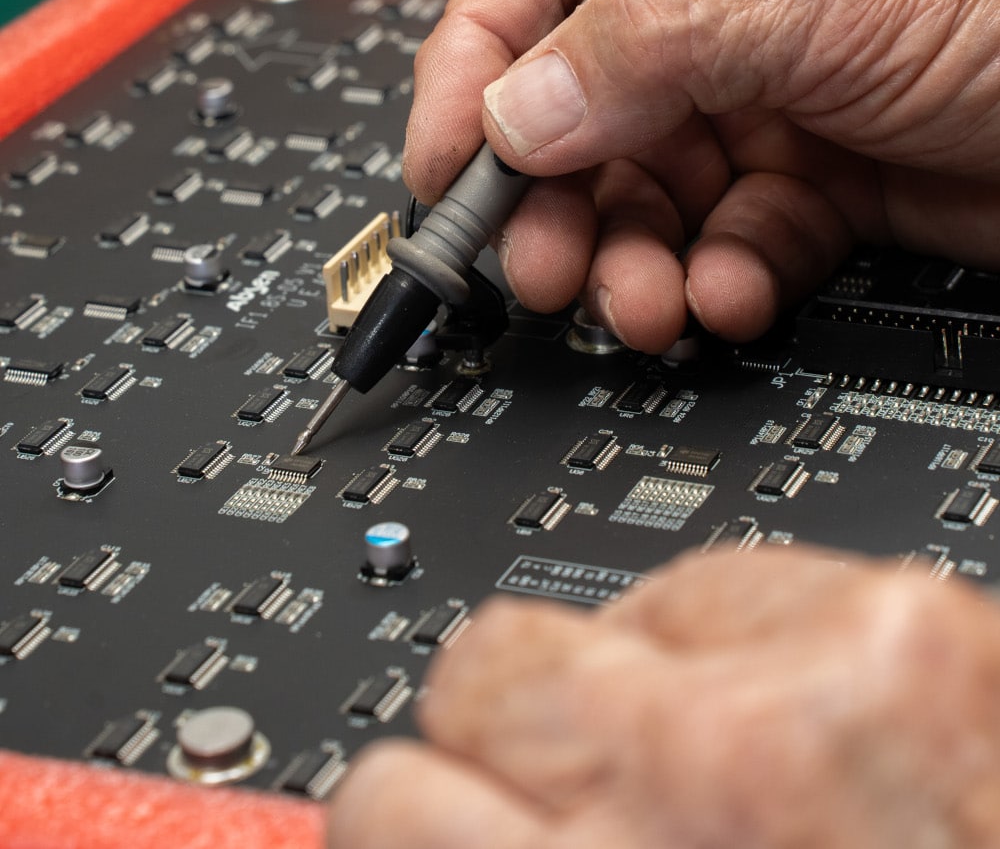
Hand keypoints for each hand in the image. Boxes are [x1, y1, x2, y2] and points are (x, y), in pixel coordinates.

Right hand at [327, 546, 999, 847]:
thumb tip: (435, 839)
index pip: (386, 807)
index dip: (422, 814)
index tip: (449, 819)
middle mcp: (682, 790)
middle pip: (475, 673)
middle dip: (506, 733)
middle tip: (580, 784)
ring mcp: (794, 696)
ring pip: (597, 605)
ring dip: (616, 680)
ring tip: (701, 752)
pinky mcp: (890, 622)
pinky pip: (712, 584)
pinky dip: (728, 645)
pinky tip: (802, 724)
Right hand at [402, 0, 999, 351]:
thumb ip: (655, 47)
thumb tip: (519, 109)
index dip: (477, 65)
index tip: (446, 162)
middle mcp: (722, 1)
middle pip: (577, 102)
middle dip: (550, 194)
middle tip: (536, 266)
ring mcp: (765, 97)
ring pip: (643, 191)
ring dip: (629, 257)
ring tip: (643, 301)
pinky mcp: (812, 182)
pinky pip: (725, 241)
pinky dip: (719, 279)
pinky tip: (737, 290)